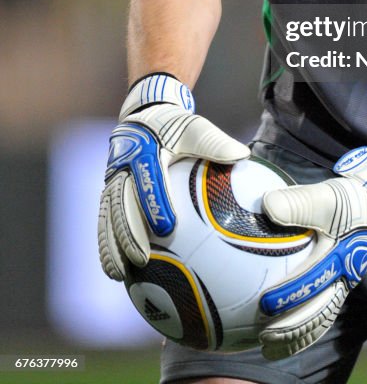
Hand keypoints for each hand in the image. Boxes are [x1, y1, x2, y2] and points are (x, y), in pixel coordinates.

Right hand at [97, 72, 249, 280]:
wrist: (145, 114)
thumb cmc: (176, 126)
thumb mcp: (195, 128)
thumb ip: (215, 143)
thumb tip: (242, 155)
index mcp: (145, 150)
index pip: (150, 179)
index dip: (157, 203)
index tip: (168, 228)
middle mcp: (123, 166)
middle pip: (122, 202)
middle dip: (129, 232)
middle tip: (142, 258)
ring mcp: (112, 180)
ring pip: (108, 215)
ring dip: (111, 244)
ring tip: (120, 273)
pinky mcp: (107, 192)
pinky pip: (103, 219)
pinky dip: (105, 244)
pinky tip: (114, 270)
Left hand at [258, 146, 366, 359]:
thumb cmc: (345, 201)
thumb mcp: (326, 195)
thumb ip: (299, 202)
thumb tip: (268, 206)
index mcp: (340, 257)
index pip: (313, 281)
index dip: (289, 294)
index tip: (263, 305)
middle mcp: (344, 278)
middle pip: (319, 313)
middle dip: (291, 330)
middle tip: (264, 340)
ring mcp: (343, 286)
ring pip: (321, 319)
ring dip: (297, 336)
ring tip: (269, 348)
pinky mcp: (339, 288)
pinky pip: (322, 314)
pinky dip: (304, 329)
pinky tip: (282, 336)